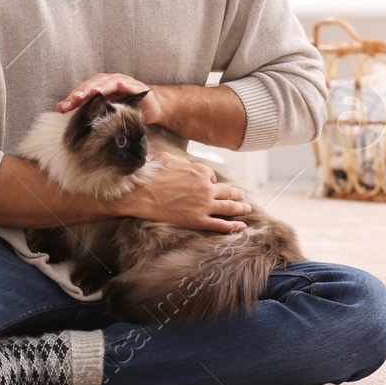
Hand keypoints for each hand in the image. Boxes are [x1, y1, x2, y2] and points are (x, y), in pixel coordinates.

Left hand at [56, 74, 165, 124]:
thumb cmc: (125, 107)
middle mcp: (109, 82)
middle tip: (75, 99)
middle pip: (94, 84)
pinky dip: (125, 85)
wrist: (151, 106)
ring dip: (102, 86)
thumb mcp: (104, 109)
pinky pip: (131, 85)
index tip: (62, 108)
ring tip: (95, 91)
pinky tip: (120, 85)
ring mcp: (124, 83)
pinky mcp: (138, 88)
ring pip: (110, 83)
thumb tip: (58, 109)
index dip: (73, 98)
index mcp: (99, 86)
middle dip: (84, 92)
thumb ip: (83, 108)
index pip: (83, 91)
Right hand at [115, 154, 251, 232]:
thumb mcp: (167, 158)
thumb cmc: (149, 175)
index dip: (212, 181)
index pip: (212, 176)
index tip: (211, 185)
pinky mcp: (198, 221)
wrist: (138, 193)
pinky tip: (241, 227)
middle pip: (229, 191)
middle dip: (237, 195)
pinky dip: (234, 226)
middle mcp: (206, 188)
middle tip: (242, 198)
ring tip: (247, 209)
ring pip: (230, 207)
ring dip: (241, 208)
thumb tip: (186, 163)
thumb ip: (182, 160)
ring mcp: (204, 206)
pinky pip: (221, 225)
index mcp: (199, 171)